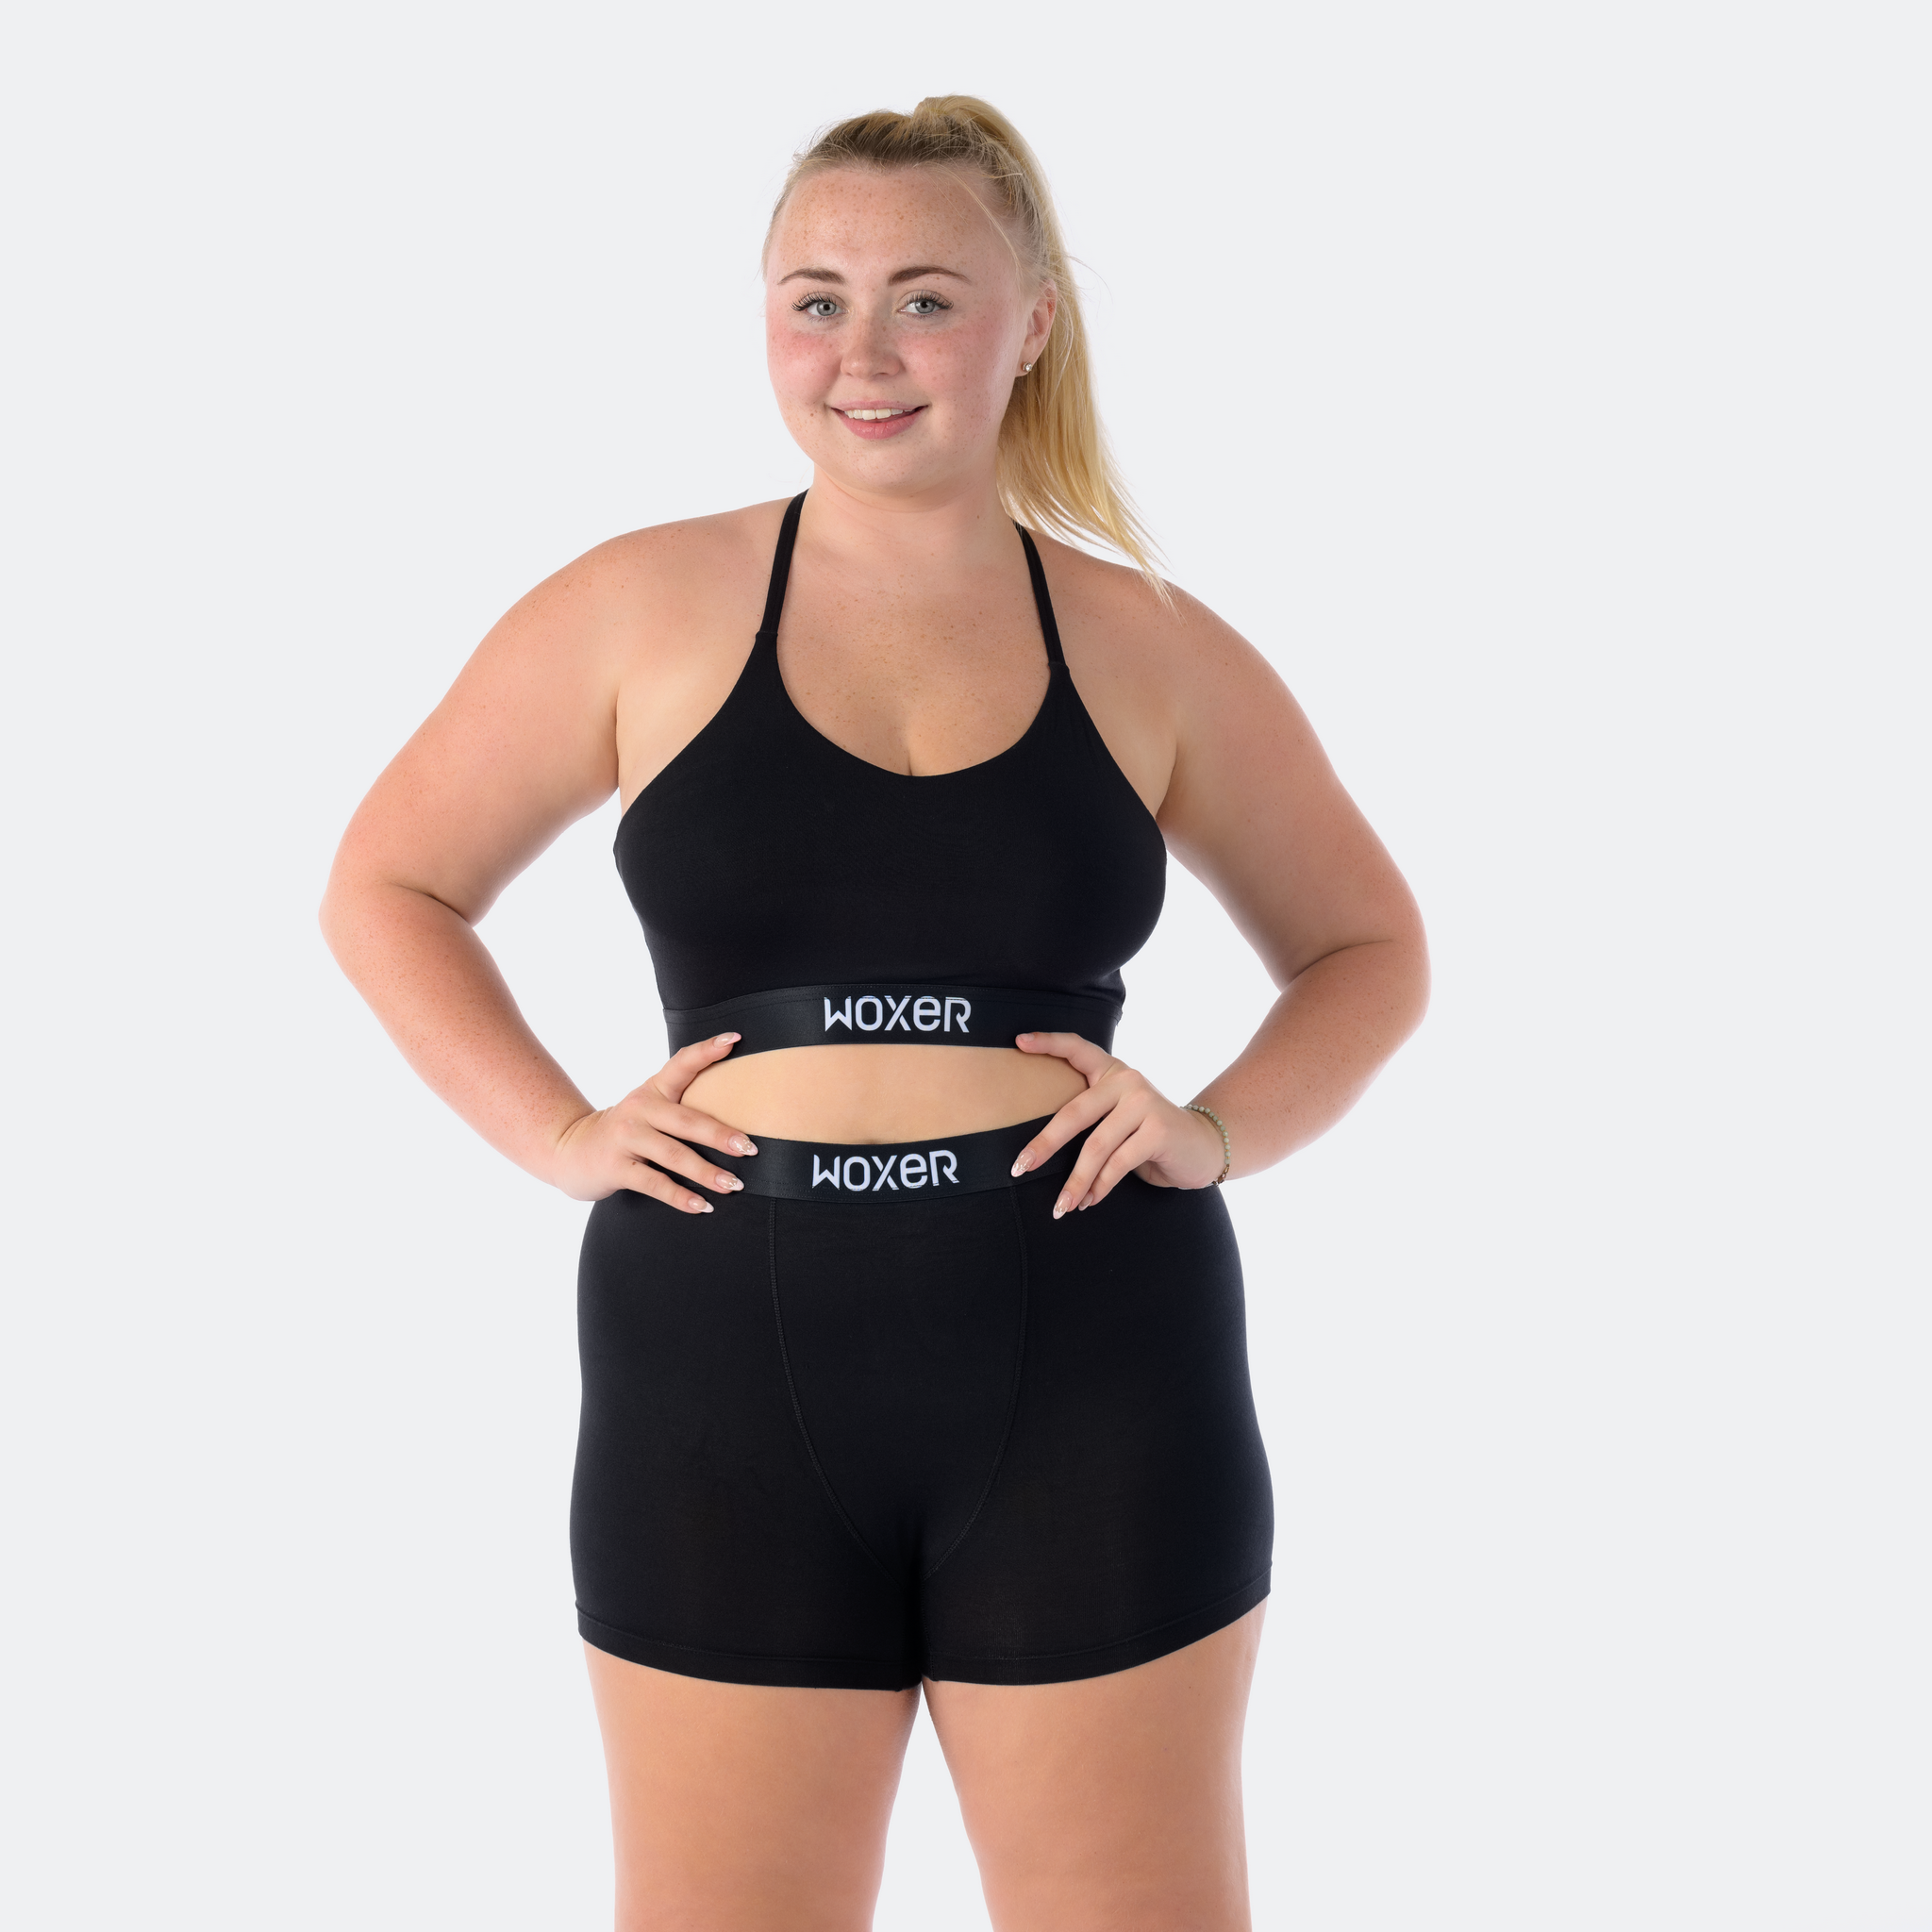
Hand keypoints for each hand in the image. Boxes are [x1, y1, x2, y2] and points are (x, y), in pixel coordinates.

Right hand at [547, 1033, 757, 1209]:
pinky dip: (680, 1196)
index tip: (733, 1040)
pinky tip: (701, 1206)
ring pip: (674, 1155)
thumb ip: (682, 1106)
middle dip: (721, 1135)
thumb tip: (737, 1122)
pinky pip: (654, 1183)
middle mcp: (639, 1109)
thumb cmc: (625, 1131)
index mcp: (652, 1090)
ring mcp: (626, 1138)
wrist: (570, 1150)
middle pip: (687, 1120)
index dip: (706, 1051)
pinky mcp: (616, 1167)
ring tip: (733, 1185)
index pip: (681, 1064)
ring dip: (707, 1173)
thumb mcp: (648, 1108)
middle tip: (750, 1148)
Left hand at [1009, 1032, 1228, 1217]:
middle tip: (1019, 1168)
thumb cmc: (1148, 1135)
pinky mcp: (1158, 1130)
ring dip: (1075, 1182)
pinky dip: (1100, 1187)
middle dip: (1044, 1145)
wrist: (1201, 1147)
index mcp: (1112, 1071)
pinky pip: (1118, 1163)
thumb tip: (1038, 1151)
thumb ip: (1090, 1118)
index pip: (1077, 1049)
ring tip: (1061, 1206)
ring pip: (1096, 1147)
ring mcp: (1144, 1103)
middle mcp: (1127, 1081)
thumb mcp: (1118, 1117)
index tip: (1018, 1042)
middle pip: (1074, 1113)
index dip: (1048, 1043)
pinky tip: (1089, 1202)